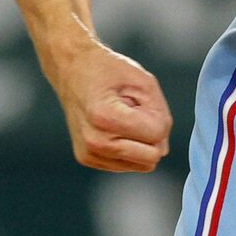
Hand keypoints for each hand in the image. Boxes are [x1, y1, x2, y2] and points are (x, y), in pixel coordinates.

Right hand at [54, 40, 172, 171]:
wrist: (73, 70)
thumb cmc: (107, 71)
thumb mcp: (144, 82)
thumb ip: (161, 116)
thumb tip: (162, 150)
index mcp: (104, 117)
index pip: (156, 135)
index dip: (158, 117)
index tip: (141, 102)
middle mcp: (93, 141)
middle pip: (151, 157)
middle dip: (151, 135)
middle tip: (133, 112)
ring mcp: (89, 153)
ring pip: (142, 165)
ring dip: (139, 142)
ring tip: (121, 119)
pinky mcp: (88, 159)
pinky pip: (128, 164)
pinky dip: (128, 147)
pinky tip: (113, 127)